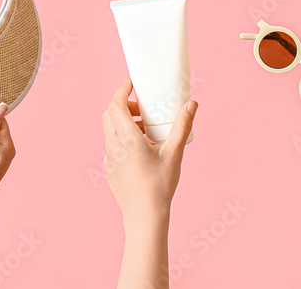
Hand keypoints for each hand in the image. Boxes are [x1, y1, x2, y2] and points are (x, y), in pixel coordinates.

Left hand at [102, 79, 197, 225]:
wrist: (144, 217)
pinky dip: (121, 138)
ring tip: (145, 129)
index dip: (121, 90)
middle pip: (109, 114)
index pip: (115, 104)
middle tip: (141, 108)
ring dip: (122, 122)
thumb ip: (182, 126)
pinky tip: (140, 149)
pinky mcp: (109, 169)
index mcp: (127, 139)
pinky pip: (111, 145)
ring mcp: (108, 158)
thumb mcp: (175, 153)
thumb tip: (191, 104)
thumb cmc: (160, 186)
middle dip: (123, 105)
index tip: (131, 83)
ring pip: (109, 130)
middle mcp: (113, 146)